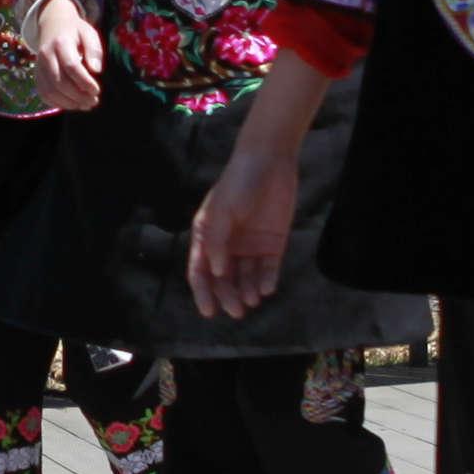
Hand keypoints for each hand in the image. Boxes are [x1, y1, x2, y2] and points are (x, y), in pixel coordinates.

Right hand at [27, 0, 101, 114]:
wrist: (52, 24)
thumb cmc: (75, 31)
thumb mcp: (89, 33)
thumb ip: (94, 50)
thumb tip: (96, 70)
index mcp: (61, 43)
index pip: (71, 66)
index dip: (84, 81)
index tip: (97, 90)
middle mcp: (46, 55)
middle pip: (60, 82)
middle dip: (78, 96)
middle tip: (94, 101)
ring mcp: (39, 66)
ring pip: (50, 91)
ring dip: (69, 103)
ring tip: (86, 105)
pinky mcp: (37, 75)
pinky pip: (44, 94)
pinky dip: (58, 103)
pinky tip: (73, 104)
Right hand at [187, 134, 301, 320]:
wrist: (270, 161)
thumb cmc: (238, 182)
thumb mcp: (222, 210)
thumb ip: (217, 240)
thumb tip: (215, 272)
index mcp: (208, 236)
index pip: (200, 271)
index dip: (203, 292)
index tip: (208, 312)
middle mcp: (228, 246)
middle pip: (224, 279)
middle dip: (228, 296)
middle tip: (237, 310)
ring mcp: (250, 246)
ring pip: (246, 278)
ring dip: (248, 292)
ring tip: (253, 300)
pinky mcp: (273, 244)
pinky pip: (268, 269)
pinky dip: (266, 280)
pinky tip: (267, 288)